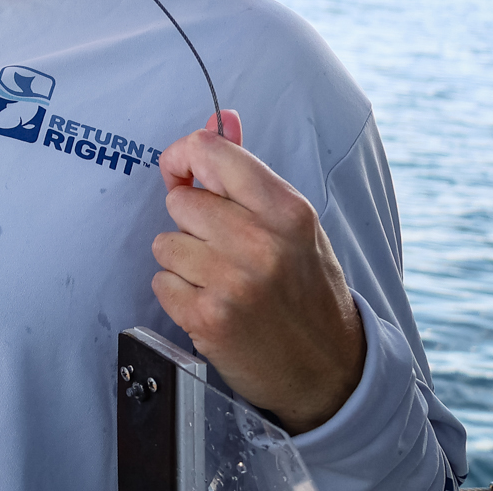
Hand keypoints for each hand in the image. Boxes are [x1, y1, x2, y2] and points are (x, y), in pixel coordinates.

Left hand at [151, 111, 365, 433]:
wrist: (331, 372)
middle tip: (223, 248)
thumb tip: (221, 119)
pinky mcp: (209, 319)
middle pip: (180, 200)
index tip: (184, 172)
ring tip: (222, 279)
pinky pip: (161, 281)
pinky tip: (213, 304)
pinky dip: (178, 293)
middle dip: (191, 222)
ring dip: (183, 260)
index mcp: (287, 211)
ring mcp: (235, 283)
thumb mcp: (293, 225)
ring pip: (165, 242)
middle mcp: (262, 243)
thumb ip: (249, 173)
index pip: (211, 152)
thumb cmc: (307, 290)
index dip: (185, 157)